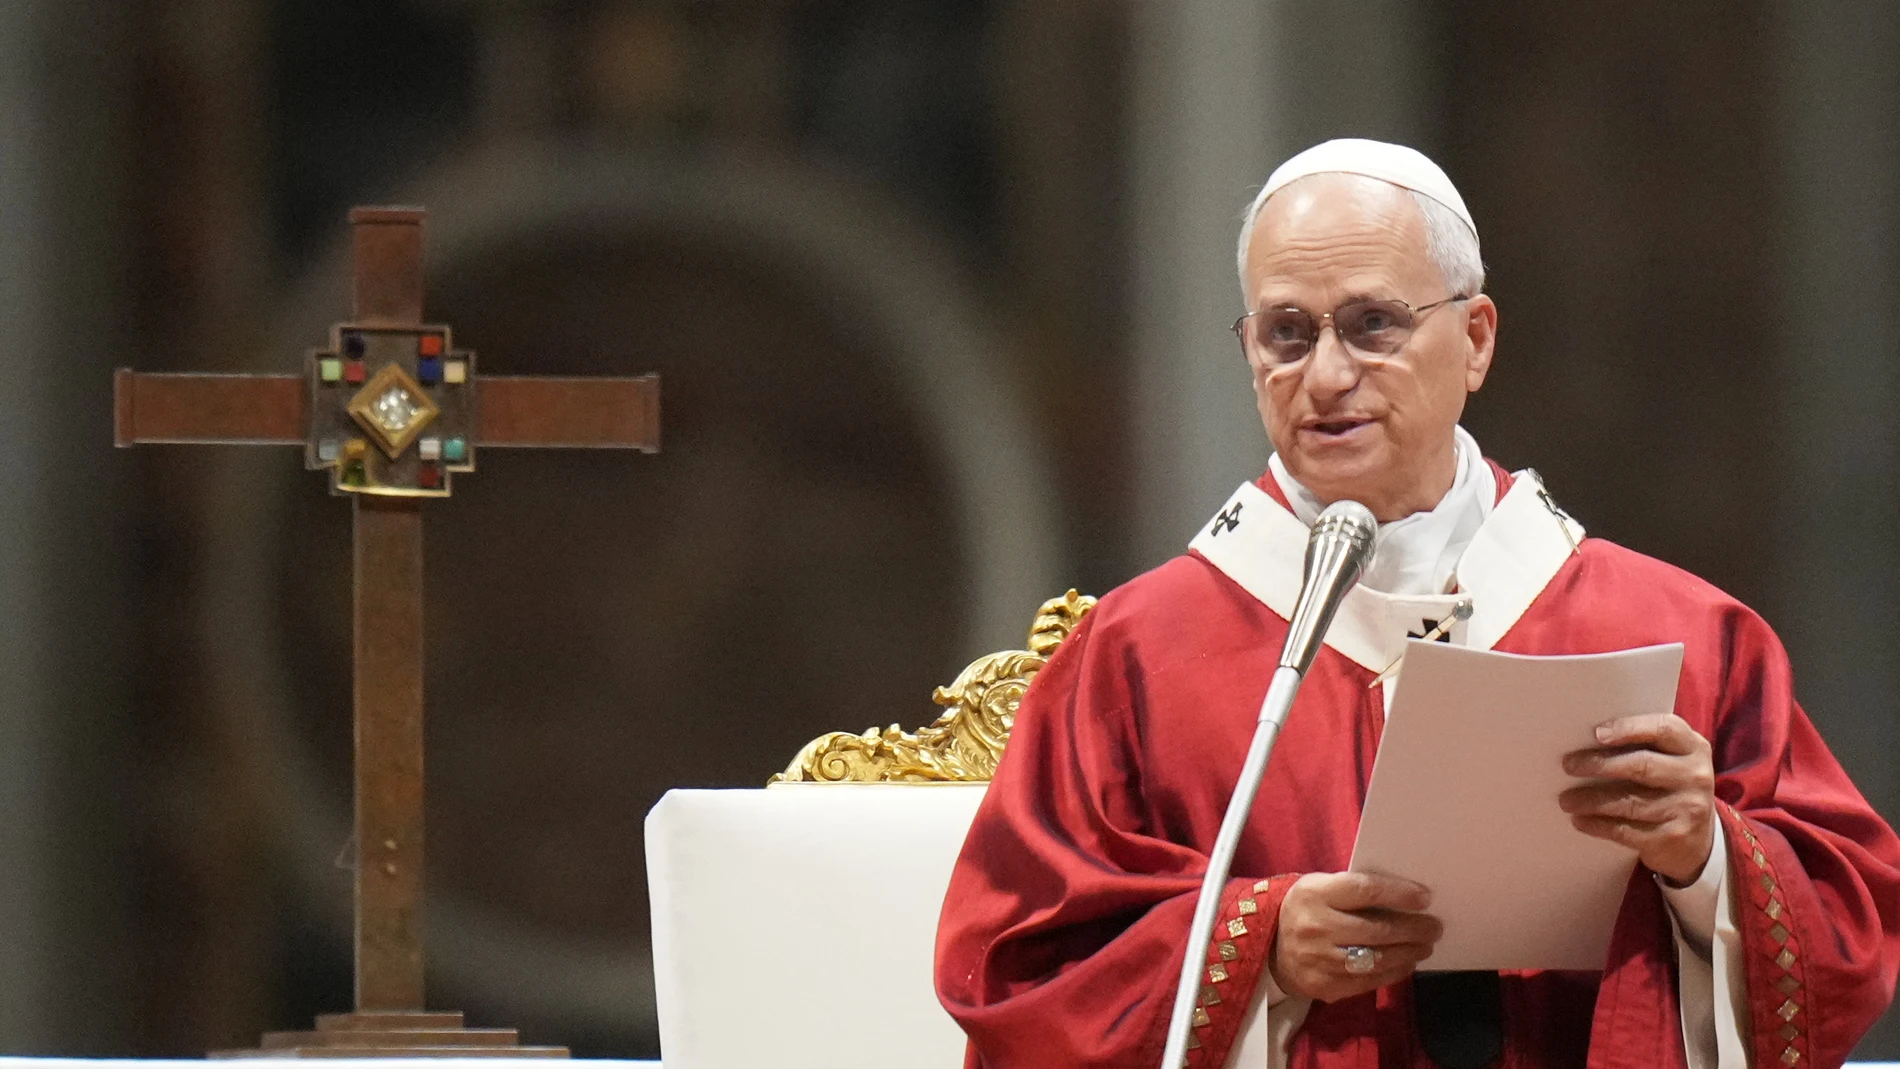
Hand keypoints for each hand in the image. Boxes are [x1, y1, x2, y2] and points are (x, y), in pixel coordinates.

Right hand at [1268, 872, 1441, 1002]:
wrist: (1269, 949)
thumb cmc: (1305, 910)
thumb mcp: (1319, 888)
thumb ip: (1353, 889)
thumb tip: (1405, 895)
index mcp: (1315, 894)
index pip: (1365, 891)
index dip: (1399, 894)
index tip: (1425, 897)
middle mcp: (1316, 927)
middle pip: (1377, 929)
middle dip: (1414, 928)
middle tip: (1434, 927)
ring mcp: (1321, 960)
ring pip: (1377, 958)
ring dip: (1409, 952)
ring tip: (1425, 945)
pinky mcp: (1326, 986)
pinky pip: (1370, 981)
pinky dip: (1395, 971)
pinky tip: (1406, 962)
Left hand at [1560, 713, 1715, 884]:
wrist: (1698, 840)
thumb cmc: (1669, 787)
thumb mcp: (1670, 760)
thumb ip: (1643, 745)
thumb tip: (1586, 740)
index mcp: (1693, 747)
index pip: (1665, 729)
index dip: (1629, 728)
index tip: (1597, 733)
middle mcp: (1695, 776)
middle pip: (1641, 766)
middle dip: (1600, 764)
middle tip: (1569, 765)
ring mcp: (1687, 809)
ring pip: (1630, 802)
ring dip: (1591, 800)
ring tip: (1566, 799)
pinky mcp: (1673, 837)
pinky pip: (1627, 830)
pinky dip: (1598, 825)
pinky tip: (1580, 820)